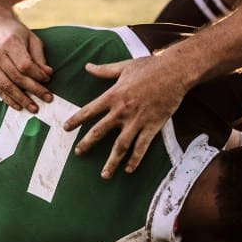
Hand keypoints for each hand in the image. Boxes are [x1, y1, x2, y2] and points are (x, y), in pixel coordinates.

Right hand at [0, 20, 52, 112]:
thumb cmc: (16, 35)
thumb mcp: (32, 39)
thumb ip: (39, 57)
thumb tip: (47, 74)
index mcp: (10, 43)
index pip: (25, 65)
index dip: (37, 75)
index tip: (48, 80)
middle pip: (17, 77)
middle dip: (34, 90)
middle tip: (48, 98)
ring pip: (6, 86)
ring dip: (22, 99)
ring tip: (34, 108)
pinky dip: (9, 100)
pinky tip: (20, 106)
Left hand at [63, 54, 188, 178]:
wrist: (174, 72)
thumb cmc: (149, 67)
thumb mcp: (124, 66)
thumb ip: (104, 70)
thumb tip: (87, 66)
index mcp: (113, 95)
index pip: (89, 110)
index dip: (76, 120)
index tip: (66, 128)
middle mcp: (122, 111)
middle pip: (100, 131)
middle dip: (87, 143)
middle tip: (78, 153)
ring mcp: (137, 120)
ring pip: (121, 146)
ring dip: (112, 161)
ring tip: (104, 174)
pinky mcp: (152, 126)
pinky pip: (142, 147)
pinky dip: (135, 160)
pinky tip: (129, 170)